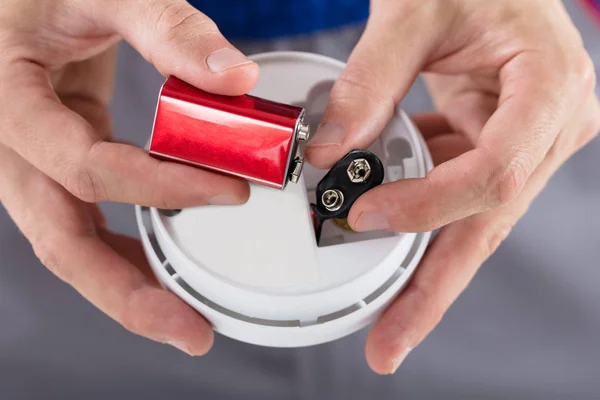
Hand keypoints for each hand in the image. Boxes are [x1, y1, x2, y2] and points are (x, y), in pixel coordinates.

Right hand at [0, 0, 259, 354]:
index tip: (229, 190)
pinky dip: (122, 251)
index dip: (160, 186)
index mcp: (8, 101)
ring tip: (181, 321)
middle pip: (60, 240)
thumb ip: (169, 29)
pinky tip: (158, 270)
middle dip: (127, 291)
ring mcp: (32, 165)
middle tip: (189, 329)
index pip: (85, 167)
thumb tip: (235, 77)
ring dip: (126, 286)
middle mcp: (11, 147)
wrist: (27, 3)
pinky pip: (84, 223)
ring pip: (69, 244)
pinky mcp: (60, 167)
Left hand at [305, 0, 599, 372]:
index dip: (429, 206)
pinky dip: (414, 217)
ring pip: (468, 222)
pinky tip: (380, 238)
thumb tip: (325, 152)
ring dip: (420, 266)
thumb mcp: (415, 10)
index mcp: (549, 89)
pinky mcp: (493, 144)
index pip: (493, 173)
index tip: (366, 216)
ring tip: (385, 321)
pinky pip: (452, 194)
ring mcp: (523, 142)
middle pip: (485, 225)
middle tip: (391, 342)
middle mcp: (547, 128)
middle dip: (433, 288)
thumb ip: (368, 81)